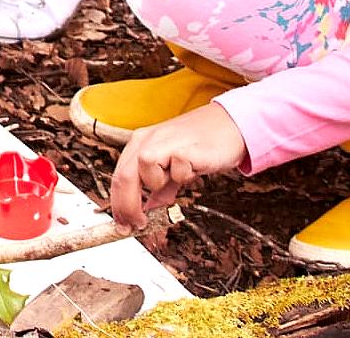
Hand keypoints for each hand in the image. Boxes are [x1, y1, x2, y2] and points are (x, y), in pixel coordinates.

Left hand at [108, 103, 246, 229]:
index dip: (118, 205)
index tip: (124, 225)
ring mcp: (166, 141)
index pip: (119, 177)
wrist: (230, 124)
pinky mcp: (186, 147)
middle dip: (128, 207)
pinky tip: (194, 167)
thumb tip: (149, 212)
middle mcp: (148, 140)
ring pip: (144, 168)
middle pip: (124, 176)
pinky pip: (177, 169)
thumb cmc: (201, 143)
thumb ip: (161, 188)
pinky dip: (184, 175)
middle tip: (138, 224)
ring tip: (177, 178)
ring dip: (158, 183)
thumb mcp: (173, 166)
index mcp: (141, 143)